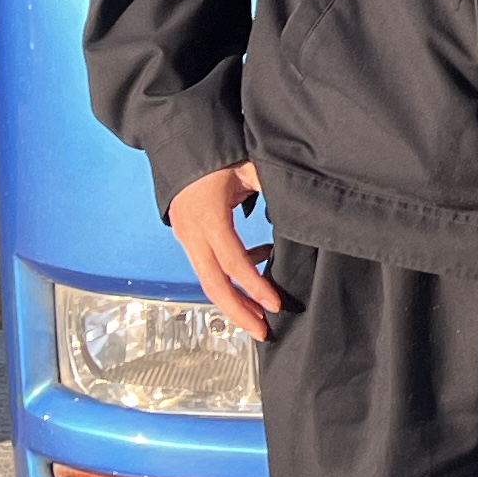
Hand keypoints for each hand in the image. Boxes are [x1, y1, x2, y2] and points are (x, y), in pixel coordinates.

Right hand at [166, 162, 285, 339]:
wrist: (180, 144)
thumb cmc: (218, 154)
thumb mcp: (247, 167)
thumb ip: (270, 188)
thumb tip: (296, 208)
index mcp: (210, 218)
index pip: (234, 262)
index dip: (255, 286)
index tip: (276, 304)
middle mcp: (193, 234)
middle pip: (214, 284)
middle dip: (238, 313)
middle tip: (263, 332)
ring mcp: (187, 237)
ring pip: (208, 281)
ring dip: (233, 301)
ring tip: (259, 316)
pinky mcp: (187, 237)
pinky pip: (207, 267)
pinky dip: (229, 278)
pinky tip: (254, 271)